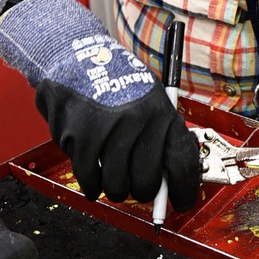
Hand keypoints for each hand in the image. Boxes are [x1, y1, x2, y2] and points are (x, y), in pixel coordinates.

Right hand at [0, 0, 200, 207]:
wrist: (76, 55)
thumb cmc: (116, 81)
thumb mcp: (149, 99)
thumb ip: (159, 136)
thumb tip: (168, 180)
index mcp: (162, 112)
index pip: (182, 163)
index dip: (183, 190)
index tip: (179, 203)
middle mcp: (139, 121)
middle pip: (147, 183)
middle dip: (142, 192)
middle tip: (136, 187)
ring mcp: (108, 130)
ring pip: (116, 187)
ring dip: (114, 189)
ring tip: (111, 178)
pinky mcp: (79, 136)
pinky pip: (89, 178)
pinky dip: (91, 184)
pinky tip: (93, 178)